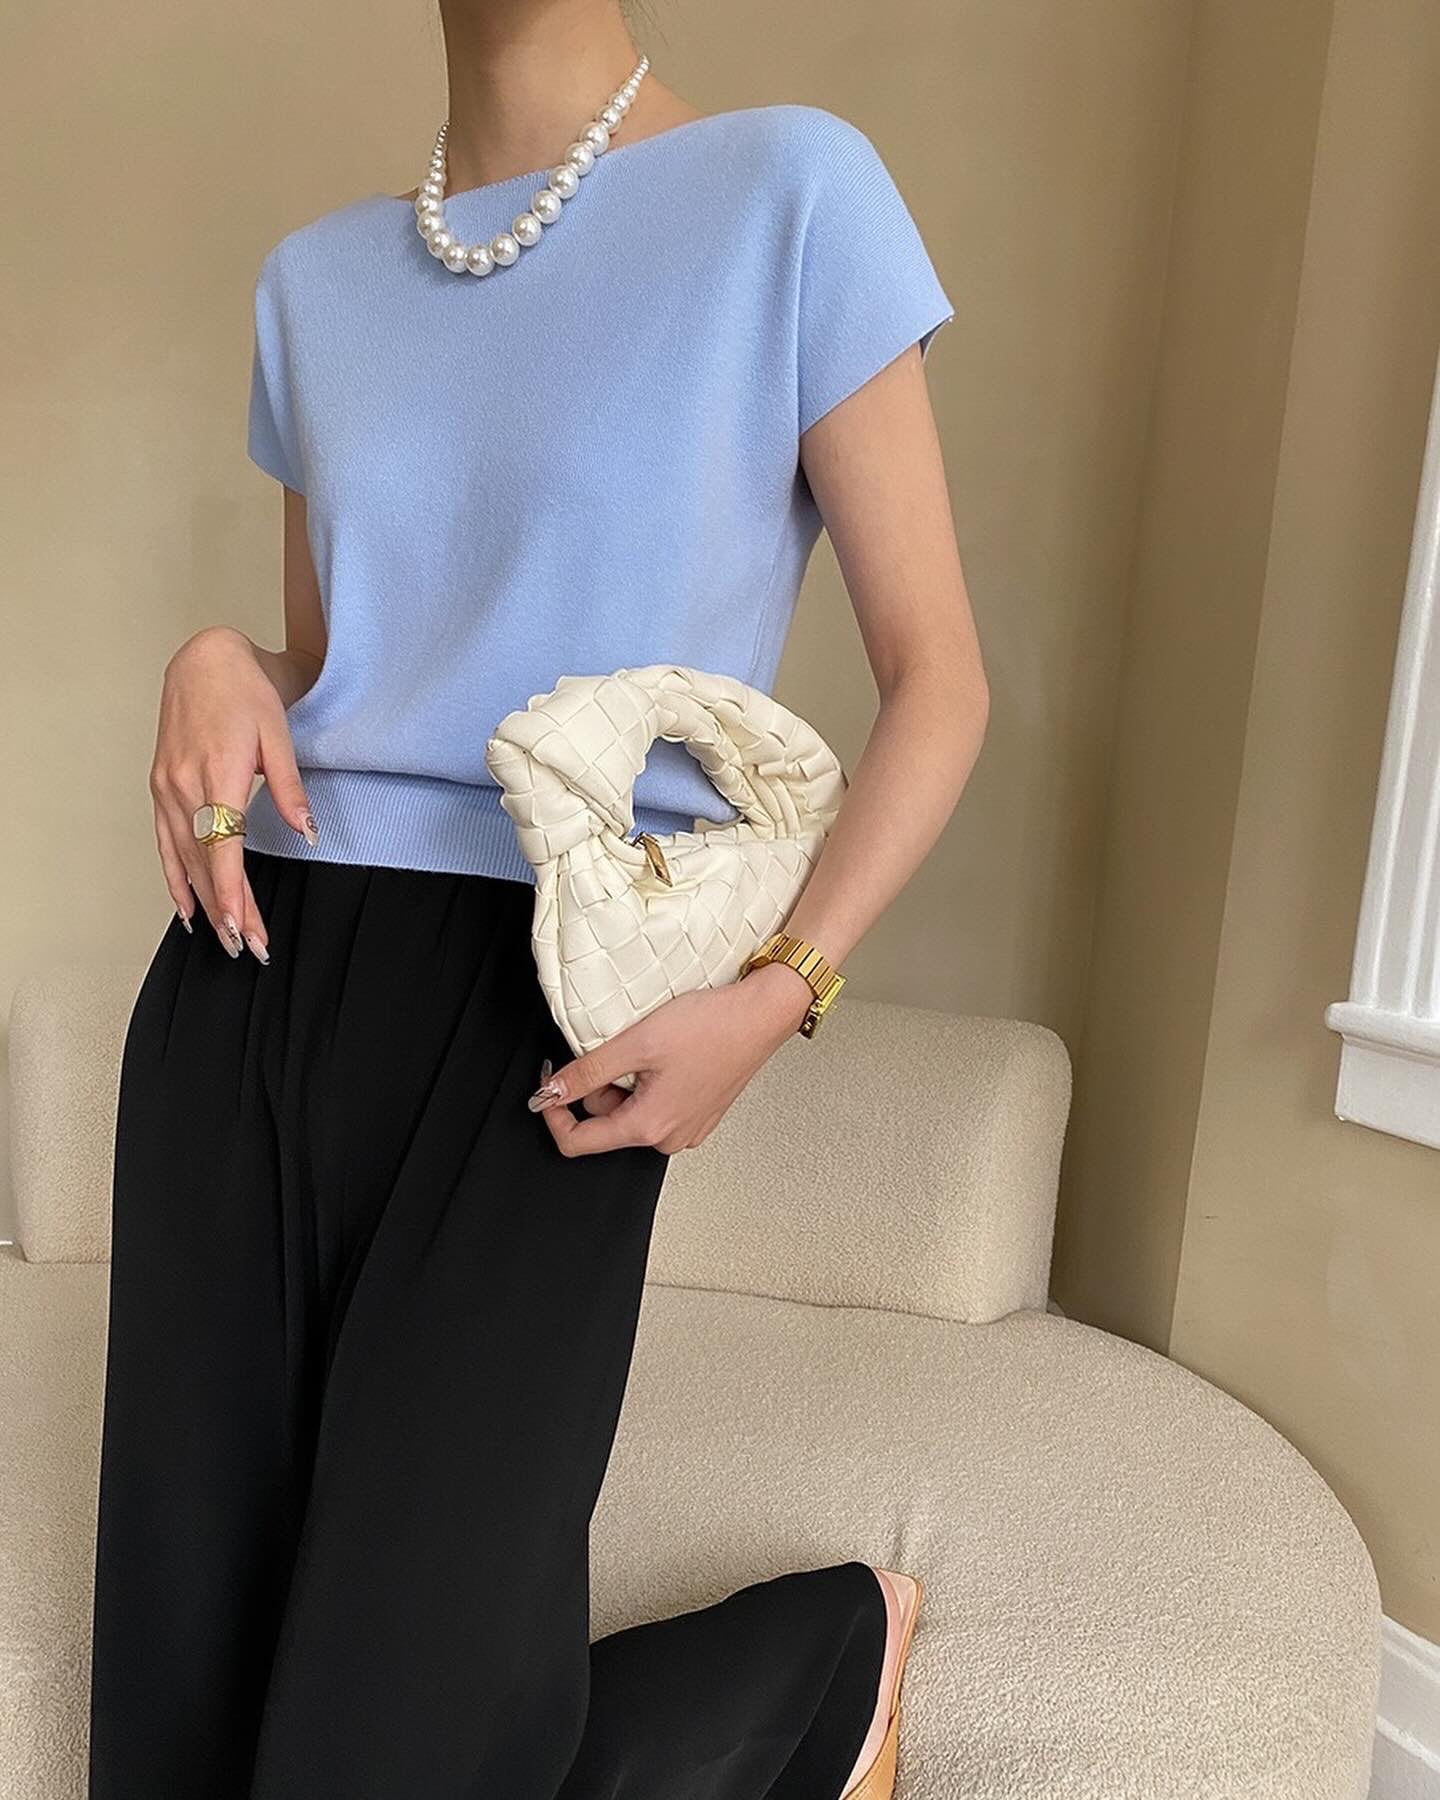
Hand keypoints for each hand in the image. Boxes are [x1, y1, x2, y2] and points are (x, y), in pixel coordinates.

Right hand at [149, 626, 315, 960]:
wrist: (206, 661)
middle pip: (206, 864)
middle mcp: (183, 786)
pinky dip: (175, 879)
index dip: (233, 894)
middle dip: (228, 911)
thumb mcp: (278, 734)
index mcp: (216, 773)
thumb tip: (308, 833)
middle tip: (250, 949)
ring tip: (225, 939)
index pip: (223, 849)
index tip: (246, 929)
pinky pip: (166, 844)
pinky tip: (187, 908)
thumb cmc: (245, 692)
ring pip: (184, 859)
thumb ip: (289, 788)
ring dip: (205, 903)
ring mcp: (167, 788)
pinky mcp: (161, 787)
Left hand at [530, 961, 816, 1156]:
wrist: (761, 1016)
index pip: (578, 1143)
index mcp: (649, 1126)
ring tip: (650, 1048)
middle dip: (600, 1087)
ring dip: (626, 1083)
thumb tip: (552, 1092)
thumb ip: (588, 1071)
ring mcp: (687, 1129)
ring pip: (631, 1113)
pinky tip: (668, 1056)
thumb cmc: (711, 1027)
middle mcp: (668, 1138)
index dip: (554, 1113)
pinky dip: (649, 1083)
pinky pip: (656, 1107)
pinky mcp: (698, 1116)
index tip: (551, 1083)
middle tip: (619, 1048)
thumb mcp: (636, 1043)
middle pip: (606, 1124)